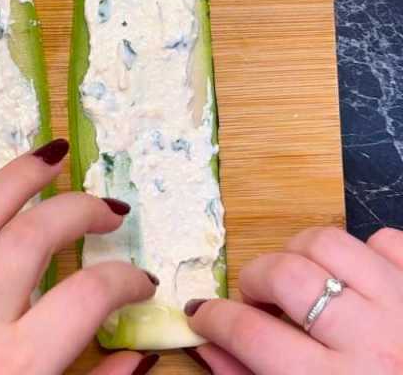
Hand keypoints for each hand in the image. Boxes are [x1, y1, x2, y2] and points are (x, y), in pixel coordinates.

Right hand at [184, 226, 402, 373]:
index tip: (204, 315)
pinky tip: (355, 282)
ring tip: (300, 280)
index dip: (214, 318)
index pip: (250, 333)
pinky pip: (386, 241)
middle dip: (255, 278)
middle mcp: (373, 341)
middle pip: (288, 275)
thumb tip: (210, 347)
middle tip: (257, 298)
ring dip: (301, 254)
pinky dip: (363, 253)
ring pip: (331, 242)